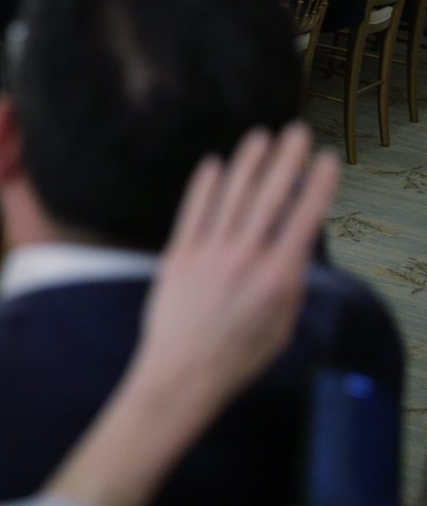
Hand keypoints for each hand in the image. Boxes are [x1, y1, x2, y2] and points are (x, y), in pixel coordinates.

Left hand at [129, 122, 337, 408]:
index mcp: (277, 280)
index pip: (303, 221)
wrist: (181, 375)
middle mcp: (244, 261)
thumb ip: (290, 285)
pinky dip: (204, 187)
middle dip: (285, 161)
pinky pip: (193, 213)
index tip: (327, 159)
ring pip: (231, 198)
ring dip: (247, 164)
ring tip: (260, 137)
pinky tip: (215, 164)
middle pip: (268, 199)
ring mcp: (207, 255)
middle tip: (297, 131)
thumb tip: (295, 248)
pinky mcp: (178, 256)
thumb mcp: (281, 327)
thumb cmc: (238, 358)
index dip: (317, 186)